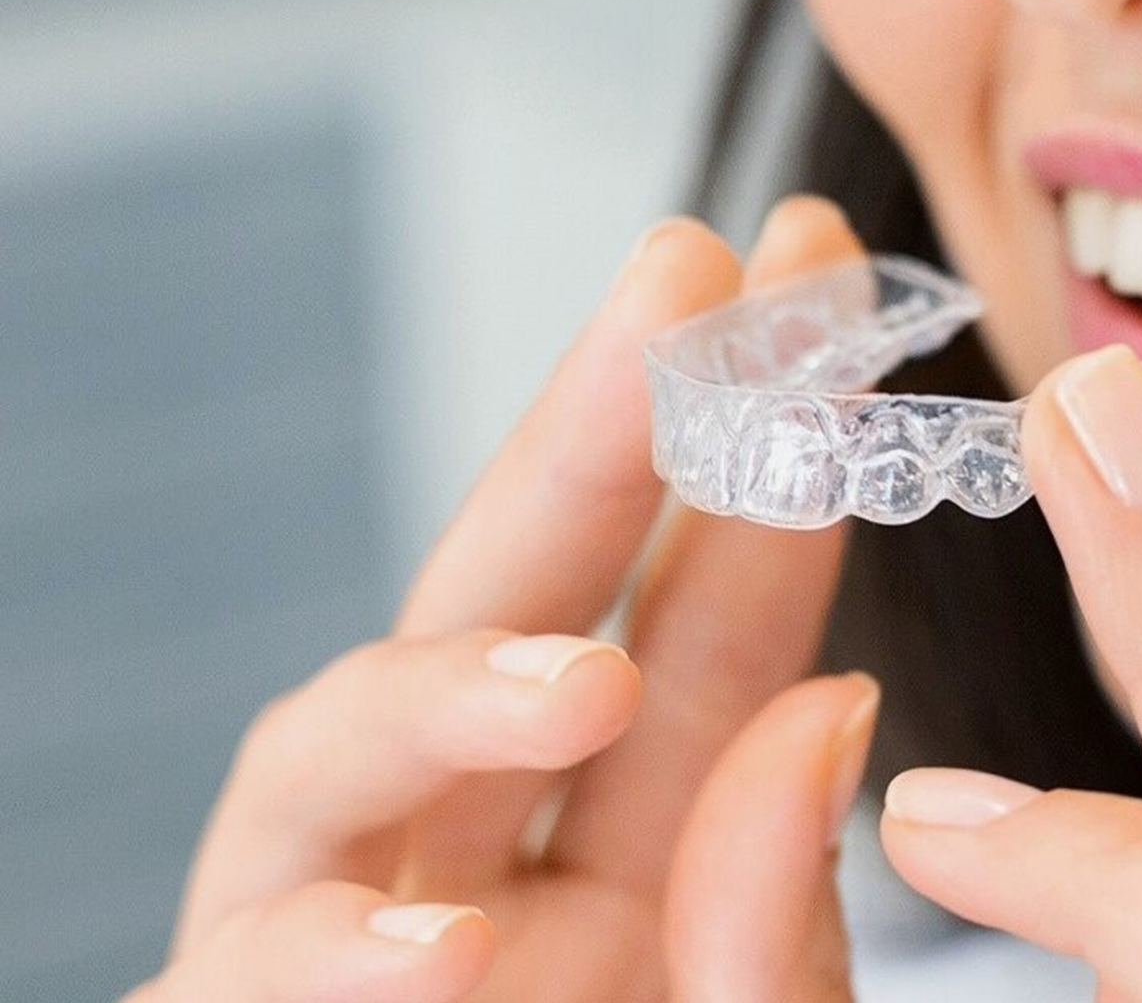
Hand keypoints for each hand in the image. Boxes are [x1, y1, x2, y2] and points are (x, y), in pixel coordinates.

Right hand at [131, 197, 878, 1002]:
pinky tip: (438, 953)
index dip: (753, 465)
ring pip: (340, 756)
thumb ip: (780, 918)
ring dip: (449, 688)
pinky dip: (319, 952)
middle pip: (507, 612)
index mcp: (639, 865)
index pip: (698, 637)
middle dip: (588, 437)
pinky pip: (240, 971)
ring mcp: (353, 945)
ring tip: (584, 685)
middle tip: (682, 277)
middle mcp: (484, 871)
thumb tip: (833, 707)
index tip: (814, 287)